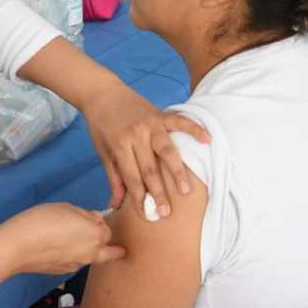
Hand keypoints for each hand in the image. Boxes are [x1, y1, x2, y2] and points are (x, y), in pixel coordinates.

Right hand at [4, 203, 124, 274]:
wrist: (19, 246)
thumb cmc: (42, 220)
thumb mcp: (66, 208)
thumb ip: (84, 214)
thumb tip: (94, 219)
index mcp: (95, 235)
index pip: (107, 232)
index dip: (101, 225)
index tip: (95, 221)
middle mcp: (90, 253)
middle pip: (109, 254)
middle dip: (114, 250)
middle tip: (119, 250)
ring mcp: (77, 265)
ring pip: (90, 259)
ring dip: (90, 252)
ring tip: (76, 243)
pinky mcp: (63, 272)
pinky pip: (75, 263)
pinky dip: (73, 257)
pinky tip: (59, 249)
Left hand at [82, 84, 209, 218]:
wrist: (102, 92)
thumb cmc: (101, 124)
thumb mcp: (103, 151)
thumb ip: (114, 177)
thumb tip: (116, 204)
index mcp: (119, 145)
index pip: (132, 177)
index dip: (139, 198)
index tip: (148, 215)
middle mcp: (136, 134)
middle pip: (150, 168)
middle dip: (158, 192)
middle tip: (167, 212)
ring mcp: (150, 123)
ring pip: (167, 150)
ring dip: (177, 171)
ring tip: (185, 190)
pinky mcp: (160, 113)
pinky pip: (180, 122)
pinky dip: (194, 129)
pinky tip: (207, 140)